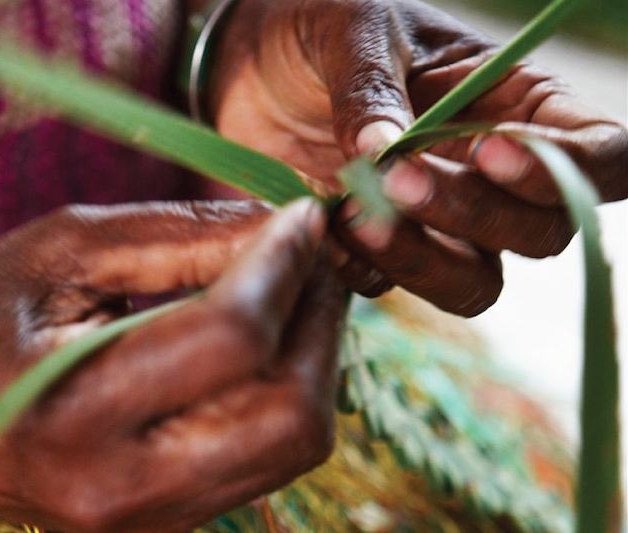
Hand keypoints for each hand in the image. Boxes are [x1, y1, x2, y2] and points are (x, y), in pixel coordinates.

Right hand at [0, 199, 344, 531]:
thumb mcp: (60, 253)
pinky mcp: (166, 523)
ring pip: (296, 445)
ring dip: (315, 357)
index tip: (305, 216)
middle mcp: (124, 489)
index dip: (285, 266)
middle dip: (322, 321)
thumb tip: (279, 223)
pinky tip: (268, 341)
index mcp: (76, 412)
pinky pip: (267, 458)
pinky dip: (286, 391)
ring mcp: (151, 521)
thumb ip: (177, 236)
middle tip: (314, 256)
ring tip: (296, 291)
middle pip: (292, 413)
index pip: (234, 338)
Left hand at [212, 0, 627, 315]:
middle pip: (539, 232)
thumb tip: (383, 153)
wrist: (254, 62)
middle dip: (474, 215)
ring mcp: (437, 220)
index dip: (563, 171)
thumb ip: (371, 89)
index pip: (599, 155)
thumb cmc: (322, 27)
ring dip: (422, 261)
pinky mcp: (380, 246)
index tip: (490, 152)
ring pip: (473, 281)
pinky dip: (362, 268)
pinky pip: (390, 284)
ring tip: (353, 217)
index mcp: (516, 103)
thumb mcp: (352, 28)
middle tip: (395, 179)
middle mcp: (489, 173)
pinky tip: (322, 225)